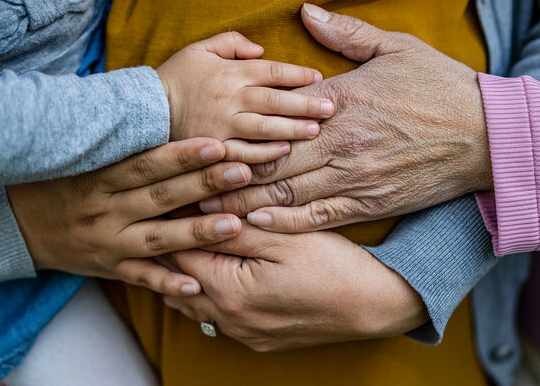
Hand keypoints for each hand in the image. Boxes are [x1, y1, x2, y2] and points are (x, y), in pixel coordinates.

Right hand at [8, 138, 253, 296]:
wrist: (15, 224)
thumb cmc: (61, 179)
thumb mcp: (83, 155)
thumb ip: (122, 139)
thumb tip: (158, 99)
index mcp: (99, 176)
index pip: (145, 163)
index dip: (181, 155)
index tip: (217, 144)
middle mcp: (104, 209)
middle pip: (159, 196)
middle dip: (202, 185)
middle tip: (242, 172)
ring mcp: (107, 241)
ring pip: (156, 239)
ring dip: (196, 233)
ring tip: (234, 224)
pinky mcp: (108, 268)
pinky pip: (140, 278)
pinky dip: (166, 284)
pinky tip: (196, 287)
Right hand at [157, 32, 335, 149]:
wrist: (142, 109)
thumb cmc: (175, 78)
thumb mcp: (199, 49)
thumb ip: (231, 43)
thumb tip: (260, 48)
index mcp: (229, 72)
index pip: (271, 71)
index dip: (297, 74)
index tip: (318, 77)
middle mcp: (229, 98)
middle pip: (274, 100)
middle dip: (305, 104)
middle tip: (331, 108)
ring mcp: (221, 125)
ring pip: (264, 127)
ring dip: (292, 129)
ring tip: (316, 131)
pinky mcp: (213, 149)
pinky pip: (243, 153)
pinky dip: (264, 153)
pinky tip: (284, 152)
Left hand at [162, 224, 427, 351]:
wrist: (373, 306)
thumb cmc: (335, 267)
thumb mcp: (285, 237)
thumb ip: (237, 226)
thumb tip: (199, 209)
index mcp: (230, 292)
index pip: (178, 254)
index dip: (170, 222)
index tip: (167, 199)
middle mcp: (229, 320)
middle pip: (178, 281)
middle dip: (170, 248)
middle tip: (166, 216)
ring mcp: (244, 333)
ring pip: (193, 302)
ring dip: (185, 273)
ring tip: (183, 240)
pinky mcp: (258, 339)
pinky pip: (216, 316)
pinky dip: (206, 292)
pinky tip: (213, 270)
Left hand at [200, 4, 491, 231]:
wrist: (487, 135)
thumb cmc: (441, 87)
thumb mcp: (396, 47)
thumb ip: (346, 33)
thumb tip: (307, 13)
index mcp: (341, 101)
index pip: (275, 119)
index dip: (235, 131)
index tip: (201, 139)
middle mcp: (340, 143)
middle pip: (269, 160)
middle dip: (227, 172)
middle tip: (186, 180)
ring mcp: (354, 177)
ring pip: (286, 193)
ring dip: (244, 200)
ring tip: (207, 205)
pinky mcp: (370, 203)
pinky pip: (318, 218)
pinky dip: (283, 222)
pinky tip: (255, 223)